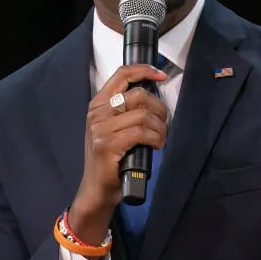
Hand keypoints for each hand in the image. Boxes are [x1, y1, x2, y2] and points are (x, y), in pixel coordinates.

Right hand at [71, 64, 168, 244]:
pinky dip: (155, 138)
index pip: (121, 74)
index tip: (160, 75)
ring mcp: (100, 128)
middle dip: (159, 108)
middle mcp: (97, 112)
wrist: (97, 189)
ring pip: (143, 115)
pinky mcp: (107, 144)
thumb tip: (153, 96)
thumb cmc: (111, 159)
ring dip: (160, 127)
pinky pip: (141, 132)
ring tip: (160, 138)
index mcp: (98, 104)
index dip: (144, 70)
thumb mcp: (112, 128)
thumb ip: (125, 110)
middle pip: (138, 95)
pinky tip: (156, 145)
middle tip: (163, 123)